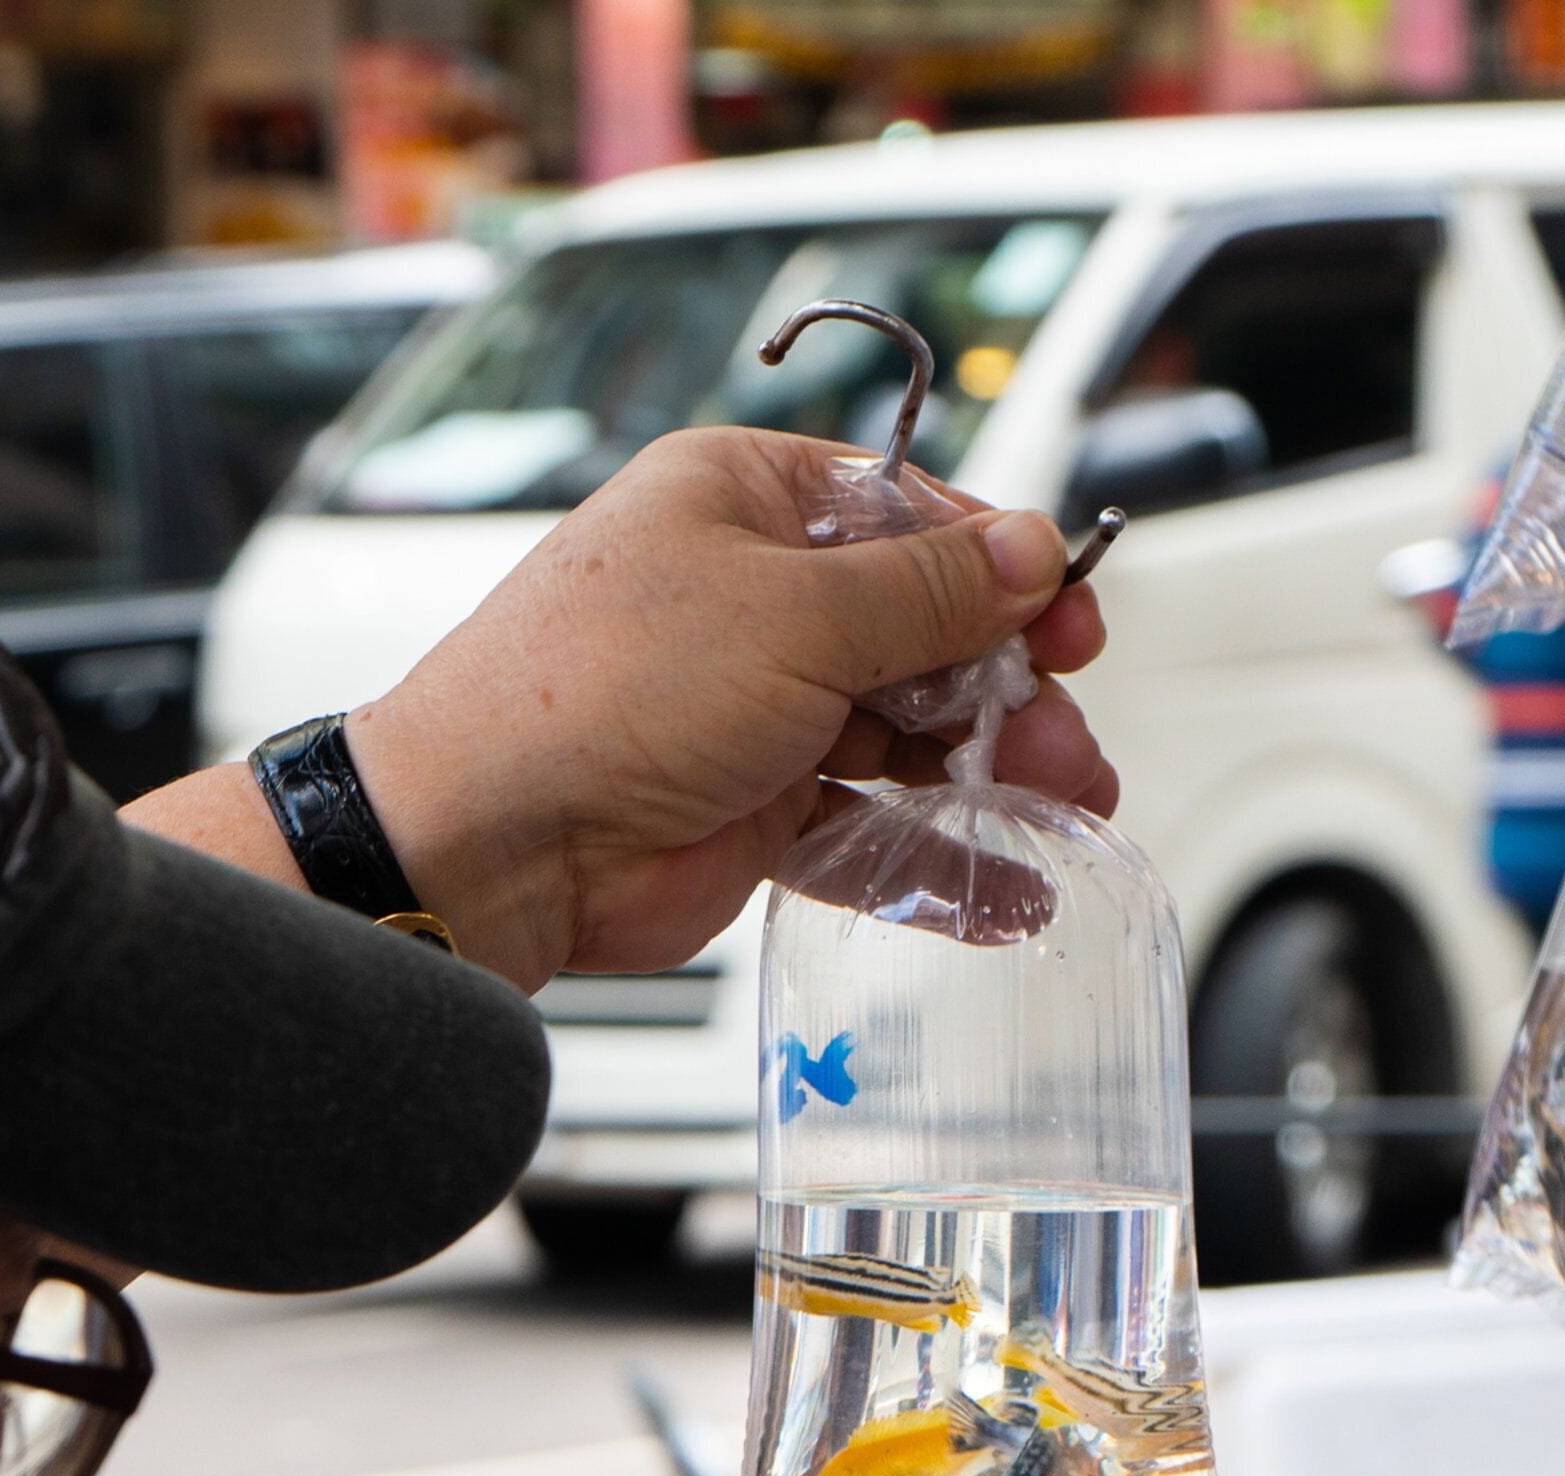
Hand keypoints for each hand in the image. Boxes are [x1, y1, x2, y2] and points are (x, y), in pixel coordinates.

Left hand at [342, 426, 1110, 987]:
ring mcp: (751, 706)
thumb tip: (1026, 551)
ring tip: (1062, 805)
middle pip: (922, 629)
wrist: (494, 840)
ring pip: (906, 729)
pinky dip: (934, 850)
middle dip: (1004, 684)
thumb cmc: (603, 693)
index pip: (908, 514)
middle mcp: (747, 595)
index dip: (999, 567)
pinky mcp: (751, 807)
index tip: (1070, 617)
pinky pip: (866, 823)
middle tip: (1063, 737)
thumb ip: (927, 591)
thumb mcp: (794, 612)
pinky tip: (1005, 885)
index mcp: (743, 500)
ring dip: (988, 768)